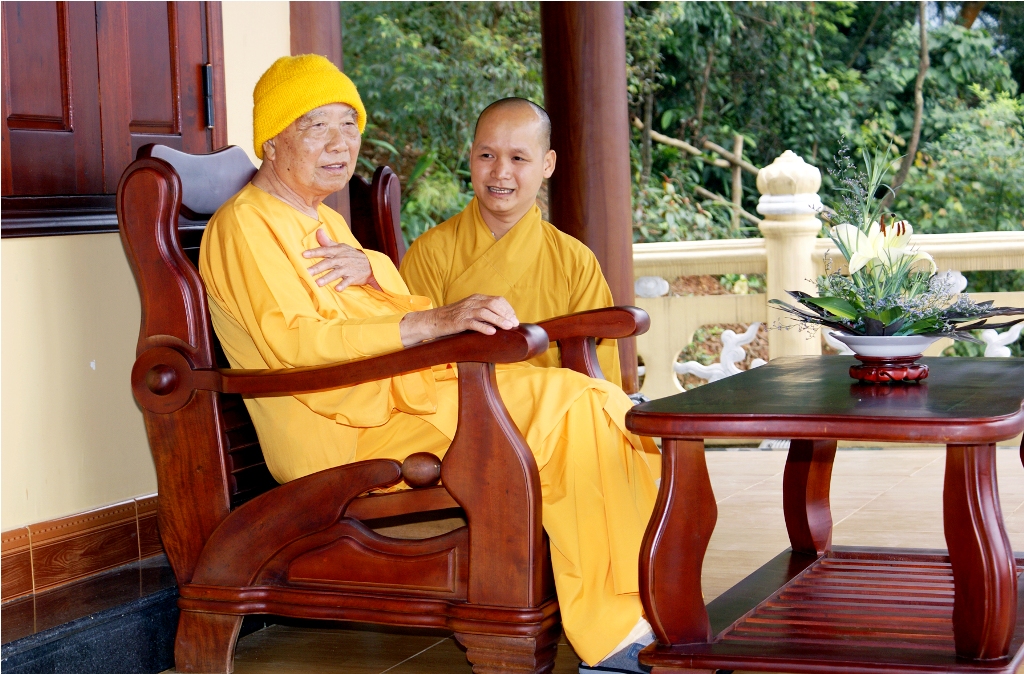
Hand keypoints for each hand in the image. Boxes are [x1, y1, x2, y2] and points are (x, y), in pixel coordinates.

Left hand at [303, 229, 375, 291]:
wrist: (370, 264)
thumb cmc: (351, 255)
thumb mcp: (340, 247)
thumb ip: (327, 241)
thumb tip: (318, 231)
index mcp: (337, 251)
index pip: (324, 250)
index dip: (314, 252)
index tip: (304, 255)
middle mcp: (341, 260)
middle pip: (328, 263)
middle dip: (317, 268)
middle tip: (307, 272)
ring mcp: (347, 269)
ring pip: (336, 273)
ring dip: (327, 278)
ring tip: (318, 283)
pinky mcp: (353, 277)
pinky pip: (348, 281)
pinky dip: (343, 285)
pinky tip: (337, 289)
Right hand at [400, 294, 518, 345]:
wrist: (433, 321)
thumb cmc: (454, 319)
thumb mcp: (470, 311)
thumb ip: (484, 313)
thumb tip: (502, 321)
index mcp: (476, 298)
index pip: (497, 300)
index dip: (508, 309)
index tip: (515, 319)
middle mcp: (472, 302)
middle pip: (494, 304)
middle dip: (506, 314)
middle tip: (514, 324)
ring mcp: (465, 311)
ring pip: (486, 313)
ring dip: (499, 320)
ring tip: (508, 327)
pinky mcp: (459, 321)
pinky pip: (473, 323)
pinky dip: (484, 327)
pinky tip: (492, 332)